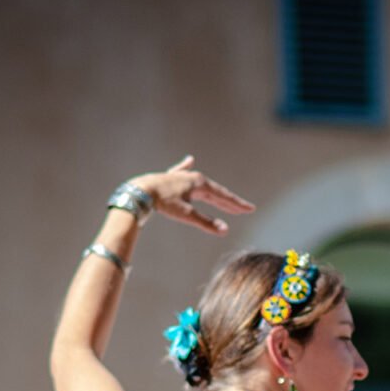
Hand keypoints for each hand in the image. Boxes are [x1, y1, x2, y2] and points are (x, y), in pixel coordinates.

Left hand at [129, 155, 253, 236]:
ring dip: (215, 192)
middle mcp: (192, 177)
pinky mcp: (170, 178)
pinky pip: (181, 171)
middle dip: (230, 201)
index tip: (250, 209)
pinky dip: (186, 167)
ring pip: (203, 186)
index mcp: (199, 184)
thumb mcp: (187, 214)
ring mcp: (181, 177)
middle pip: (216, 191)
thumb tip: (225, 230)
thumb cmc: (162, 202)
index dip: (237, 204)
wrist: (139, 191)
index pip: (223, 196)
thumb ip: (206, 222)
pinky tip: (189, 160)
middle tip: (243, 209)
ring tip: (226, 196)